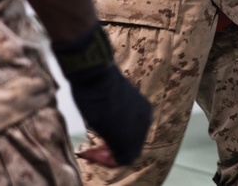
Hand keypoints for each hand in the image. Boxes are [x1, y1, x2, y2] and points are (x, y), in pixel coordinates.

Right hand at [52, 25, 151, 165]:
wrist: (96, 77)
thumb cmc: (99, 86)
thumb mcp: (112, 104)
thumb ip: (117, 118)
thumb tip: (109, 129)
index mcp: (143, 110)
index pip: (133, 137)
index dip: (115, 145)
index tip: (97, 145)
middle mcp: (145, 120)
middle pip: (132, 147)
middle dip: (112, 153)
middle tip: (93, 151)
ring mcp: (138, 128)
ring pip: (128, 155)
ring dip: (108, 157)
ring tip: (92, 151)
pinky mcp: (128, 135)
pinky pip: (122, 158)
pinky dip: (107, 160)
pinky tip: (92, 152)